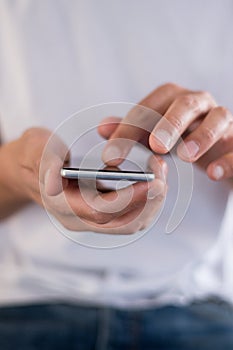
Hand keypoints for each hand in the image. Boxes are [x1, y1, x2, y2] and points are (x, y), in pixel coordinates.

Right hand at [0, 127, 166, 232]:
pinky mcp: (101, 214)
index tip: (154, 181)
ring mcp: (91, 219)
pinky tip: (151, 180)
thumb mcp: (33, 148)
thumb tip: (55, 175)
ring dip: (152, 202)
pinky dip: (146, 201)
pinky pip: (131, 216)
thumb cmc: (32, 156)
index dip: (130, 199)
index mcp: (62, 205)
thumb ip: (43, 160)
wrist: (29, 170)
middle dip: (150, 202)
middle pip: (123, 223)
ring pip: (131, 223)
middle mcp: (79, 219)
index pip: (102, 212)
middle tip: (163, 174)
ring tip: (160, 173)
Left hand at [100, 83, 232, 180]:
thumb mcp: (153, 134)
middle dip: (170, 123)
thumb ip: (131, 131)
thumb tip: (103, 128)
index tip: (113, 153)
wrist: (218, 148)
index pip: (151, 105)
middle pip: (187, 103)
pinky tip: (214, 173)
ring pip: (219, 118)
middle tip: (155, 146)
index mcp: (175, 100)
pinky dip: (228, 159)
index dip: (130, 126)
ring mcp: (224, 122)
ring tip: (186, 156)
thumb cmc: (182, 137)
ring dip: (202, 136)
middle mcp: (201, 105)